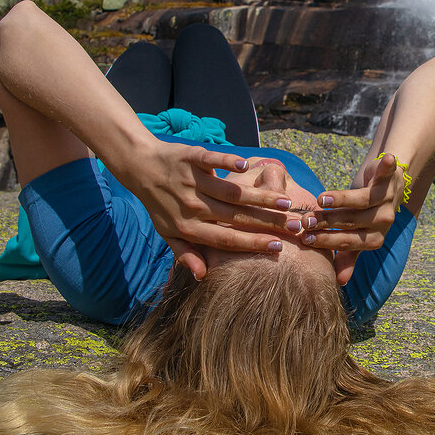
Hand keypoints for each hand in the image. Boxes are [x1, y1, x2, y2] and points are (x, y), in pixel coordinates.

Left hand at [112, 140, 293, 265]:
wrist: (139, 167)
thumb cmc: (158, 204)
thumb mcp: (168, 233)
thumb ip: (185, 254)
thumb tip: (203, 276)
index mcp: (188, 228)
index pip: (226, 239)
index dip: (253, 243)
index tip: (279, 247)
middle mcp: (191, 207)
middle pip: (236, 216)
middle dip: (268, 221)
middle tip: (295, 225)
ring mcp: (191, 182)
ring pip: (231, 192)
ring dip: (260, 196)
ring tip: (285, 201)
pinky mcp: (190, 157)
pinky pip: (212, 160)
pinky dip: (227, 161)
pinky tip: (246, 165)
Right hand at [297, 153, 405, 284]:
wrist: (390, 186)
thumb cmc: (366, 212)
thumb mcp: (356, 233)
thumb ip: (348, 254)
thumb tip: (339, 282)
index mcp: (374, 239)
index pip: (347, 242)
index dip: (326, 241)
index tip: (304, 239)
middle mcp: (383, 222)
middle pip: (351, 222)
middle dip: (326, 222)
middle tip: (305, 221)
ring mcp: (387, 200)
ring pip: (362, 202)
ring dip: (341, 200)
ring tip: (321, 200)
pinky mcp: (389, 179)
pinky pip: (387, 175)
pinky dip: (387, 167)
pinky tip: (387, 159)